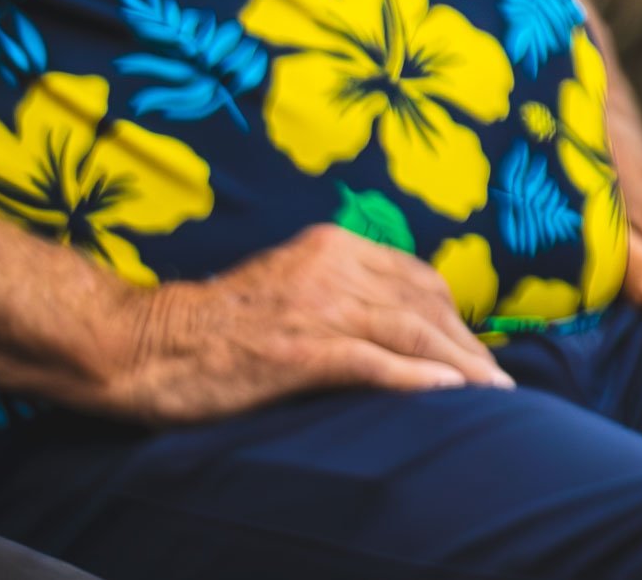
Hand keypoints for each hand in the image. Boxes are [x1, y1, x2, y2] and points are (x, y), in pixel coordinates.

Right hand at [79, 224, 513, 424]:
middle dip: (467, 345)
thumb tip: (389, 322)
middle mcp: (332, 268)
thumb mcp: (285, 287)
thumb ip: (335, 292)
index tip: (476, 347)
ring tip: (492, 394)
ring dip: (459, 365)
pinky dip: (416, 378)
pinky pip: (372, 363)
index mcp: (330, 247)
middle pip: (423, 306)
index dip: (453, 316)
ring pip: (409, 333)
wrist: (143, 343)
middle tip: (499, 380)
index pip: (416, 279)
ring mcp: (316, 307)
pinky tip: (448, 394)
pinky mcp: (297, 350)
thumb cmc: (212, 326)